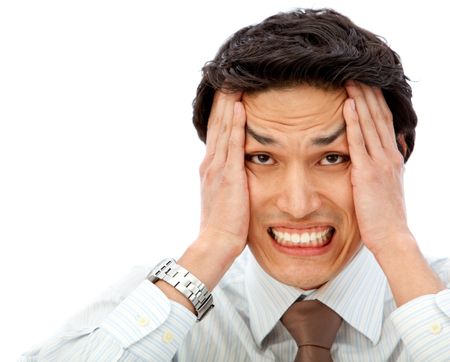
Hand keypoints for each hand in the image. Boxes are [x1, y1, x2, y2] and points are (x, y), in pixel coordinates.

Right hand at [197, 90, 249, 256]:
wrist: (217, 240)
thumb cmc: (225, 222)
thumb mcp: (224, 195)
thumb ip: (229, 177)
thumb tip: (240, 167)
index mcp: (211, 166)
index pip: (216, 130)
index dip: (221, 109)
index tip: (228, 89)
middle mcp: (211, 162)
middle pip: (217, 123)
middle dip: (223, 98)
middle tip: (228, 74)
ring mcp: (217, 167)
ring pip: (222, 128)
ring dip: (228, 103)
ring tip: (234, 80)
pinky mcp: (227, 175)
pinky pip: (232, 144)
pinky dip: (234, 124)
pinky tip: (239, 106)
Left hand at [343, 81, 410, 254]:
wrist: (391, 235)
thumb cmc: (385, 213)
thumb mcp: (389, 184)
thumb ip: (387, 163)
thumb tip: (388, 145)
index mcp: (391, 157)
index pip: (384, 122)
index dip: (375, 101)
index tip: (366, 83)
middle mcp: (388, 155)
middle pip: (377, 116)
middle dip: (367, 93)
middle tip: (356, 72)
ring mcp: (379, 163)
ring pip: (369, 124)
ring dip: (359, 100)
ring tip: (350, 80)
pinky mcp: (367, 173)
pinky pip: (359, 142)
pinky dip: (353, 122)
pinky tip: (347, 106)